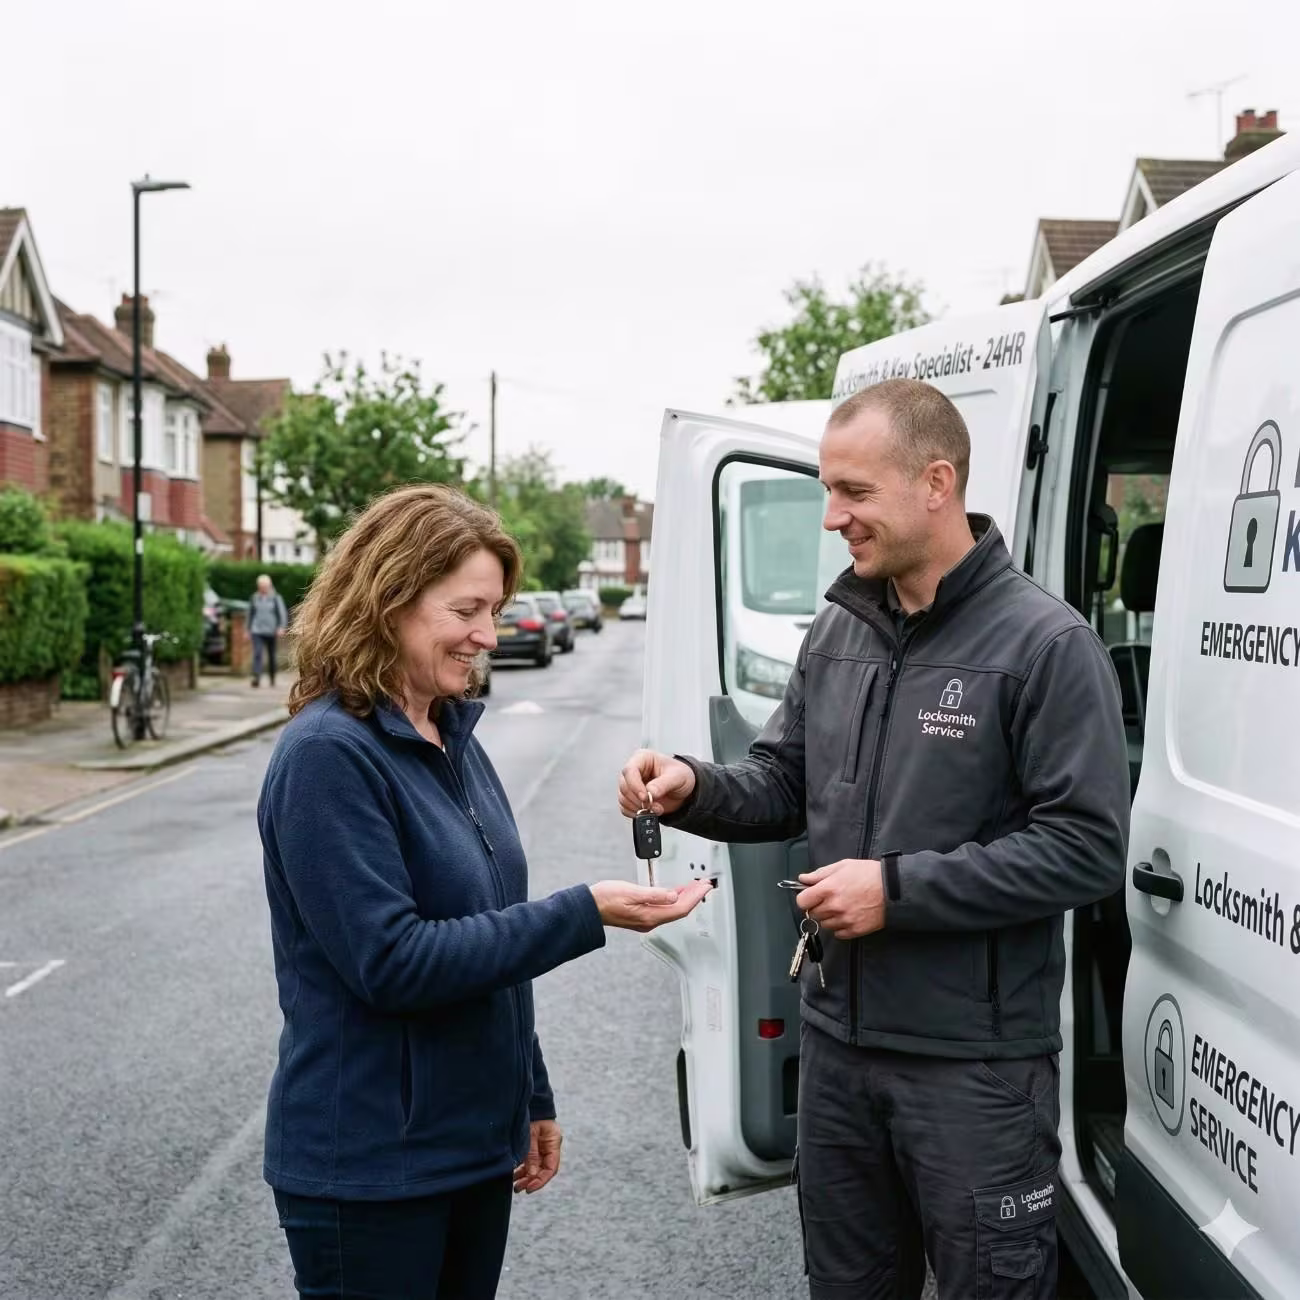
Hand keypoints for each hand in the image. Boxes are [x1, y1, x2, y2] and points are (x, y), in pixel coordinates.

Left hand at [513, 1119, 562, 1194]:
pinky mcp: (533, 1147)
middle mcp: (549, 1147)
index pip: (551, 1168)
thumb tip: (531, 1175)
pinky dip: (522, 1170)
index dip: (541, 1180)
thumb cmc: (531, 1114)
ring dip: (526, 1178)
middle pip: (542, 1170)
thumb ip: (531, 1154)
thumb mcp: (531, 1134)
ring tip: (515, 1186)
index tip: (530, 1188)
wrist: (529, 1101)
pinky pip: (529, 1163)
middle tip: (519, 1188)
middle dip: (531, 1181)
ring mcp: (541, 1148)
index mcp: (553, 1142)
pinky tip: (514, 1176)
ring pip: (535, 1168)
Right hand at [590, 878, 711, 931]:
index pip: (681, 908)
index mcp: (650, 916)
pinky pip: (664, 908)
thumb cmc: (605, 899)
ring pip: (672, 909)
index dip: (696, 896)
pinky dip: (673, 898)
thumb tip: (674, 895)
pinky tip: (675, 892)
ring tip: (695, 886)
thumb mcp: (631, 891)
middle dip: (694, 896)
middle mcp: (650, 921)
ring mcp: (646, 920)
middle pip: (679, 910)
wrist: (588, 908)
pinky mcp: (641, 915)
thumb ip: (655, 894)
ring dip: (685, 897)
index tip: (706, 886)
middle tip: (705, 884)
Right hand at [618, 749, 695, 817]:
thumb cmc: (681, 775)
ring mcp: (632, 784)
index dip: (635, 785)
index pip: (630, 770)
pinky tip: (648, 812)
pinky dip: (635, 813)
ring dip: (638, 807)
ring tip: (656, 809)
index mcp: (643, 758)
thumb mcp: (678, 777)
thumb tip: (650, 792)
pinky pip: (625, 807)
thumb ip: (664, 784)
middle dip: (638, 799)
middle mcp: (635, 770)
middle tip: (654, 806)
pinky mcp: (632, 797)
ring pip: (623, 798)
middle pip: (624, 786)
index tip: (645, 797)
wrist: (686, 790)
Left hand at [795, 859, 885, 938]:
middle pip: (813, 914)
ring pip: (824, 925)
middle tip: (829, 899)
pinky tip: (848, 916)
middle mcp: (834, 907)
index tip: (810, 896)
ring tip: (841, 907)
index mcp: (829, 889)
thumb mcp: (843, 866)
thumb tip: (803, 879)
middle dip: (817, 907)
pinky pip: (838, 934)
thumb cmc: (869, 874)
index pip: (802, 901)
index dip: (805, 898)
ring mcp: (844, 920)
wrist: (893, 890)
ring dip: (828, 917)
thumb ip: (820, 874)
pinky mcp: (855, 930)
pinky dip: (840, 927)